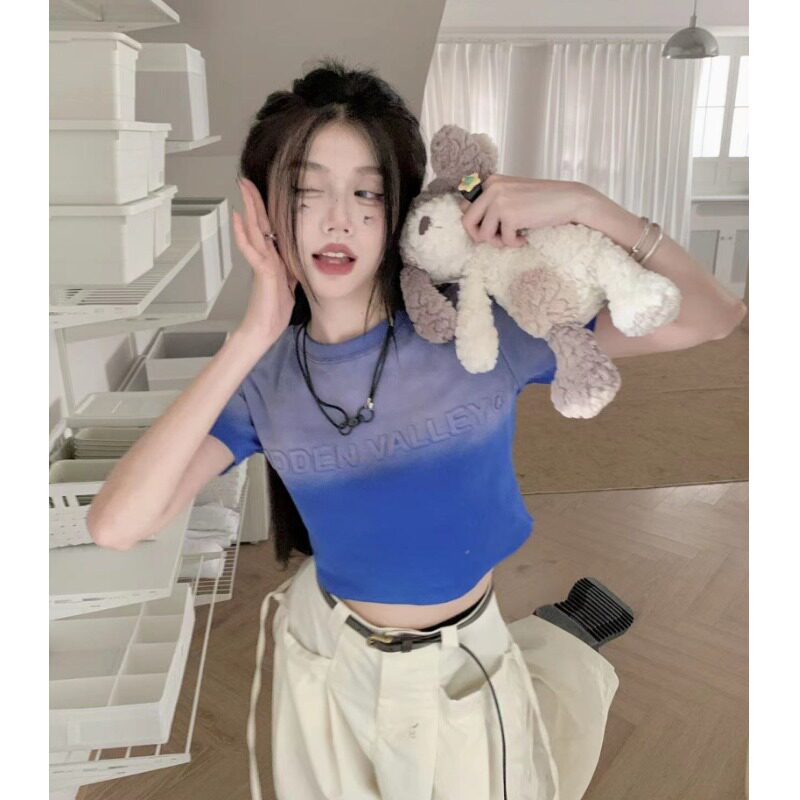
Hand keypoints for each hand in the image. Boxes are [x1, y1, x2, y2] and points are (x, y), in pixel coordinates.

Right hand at [232, 177, 298, 347]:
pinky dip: (243, 233)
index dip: (266, 210)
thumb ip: (291, 270)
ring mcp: (262, 262)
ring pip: (254, 229)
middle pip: (259, 223)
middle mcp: (266, 257)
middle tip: (246, 180)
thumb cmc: (274, 311)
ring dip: (249, 208)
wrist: (264, 329)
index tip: (263, 193)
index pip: (269, 229)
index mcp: (274, 259)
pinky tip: (238, 217)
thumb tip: (297, 261)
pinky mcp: (262, 271)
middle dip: (254, 201)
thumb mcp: (290, 285)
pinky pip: (251, 249)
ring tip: (243, 188)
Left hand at [458, 174, 596, 247]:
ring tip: (515, 237)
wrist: (569, 200)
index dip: (476, 224)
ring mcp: (500, 200)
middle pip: (467, 222)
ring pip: (483, 235)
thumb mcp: (513, 194)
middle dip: (480, 236)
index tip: (492, 229)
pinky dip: (515, 244)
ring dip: (499, 242)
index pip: (465, 207)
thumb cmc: (542, 200)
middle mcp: (492, 188)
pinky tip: (526, 237)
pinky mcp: (510, 214)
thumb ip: (492, 202)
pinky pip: (503, 240)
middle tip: (498, 239)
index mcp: (491, 182)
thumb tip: (468, 220)